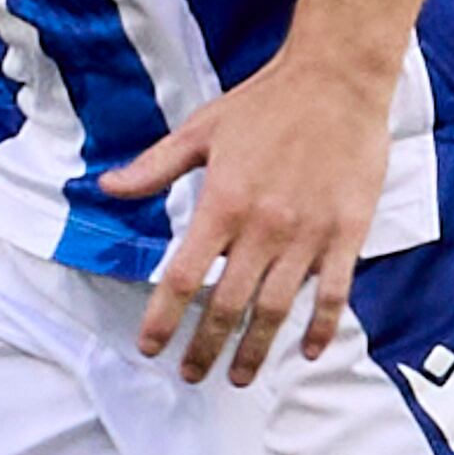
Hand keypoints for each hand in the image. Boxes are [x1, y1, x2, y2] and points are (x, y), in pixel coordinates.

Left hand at [96, 50, 394, 386]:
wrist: (336, 78)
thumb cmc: (266, 102)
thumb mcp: (200, 129)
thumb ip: (154, 167)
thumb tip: (106, 186)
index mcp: (222, 203)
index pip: (185, 278)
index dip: (163, 319)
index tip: (150, 347)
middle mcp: (263, 227)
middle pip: (228, 306)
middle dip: (205, 348)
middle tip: (192, 375)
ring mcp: (308, 234)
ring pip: (277, 309)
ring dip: (255, 350)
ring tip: (238, 376)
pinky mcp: (346, 233)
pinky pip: (333, 293)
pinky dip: (320, 328)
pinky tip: (306, 350)